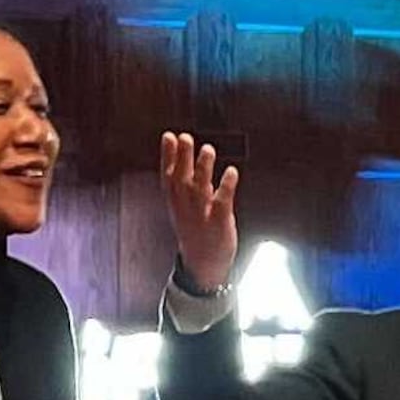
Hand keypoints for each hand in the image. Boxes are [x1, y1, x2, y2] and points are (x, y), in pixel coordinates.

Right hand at [156, 133, 242, 296]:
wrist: (202, 264)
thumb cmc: (194, 229)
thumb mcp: (181, 206)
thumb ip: (182, 181)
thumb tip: (181, 157)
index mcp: (175, 202)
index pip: (168, 176)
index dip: (167, 156)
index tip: (168, 136)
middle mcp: (185, 207)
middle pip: (182, 179)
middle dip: (183, 158)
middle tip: (185, 137)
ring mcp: (202, 215)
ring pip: (200, 189)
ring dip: (203, 169)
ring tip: (208, 149)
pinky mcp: (220, 222)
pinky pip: (223, 202)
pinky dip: (227, 186)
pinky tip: (231, 171)